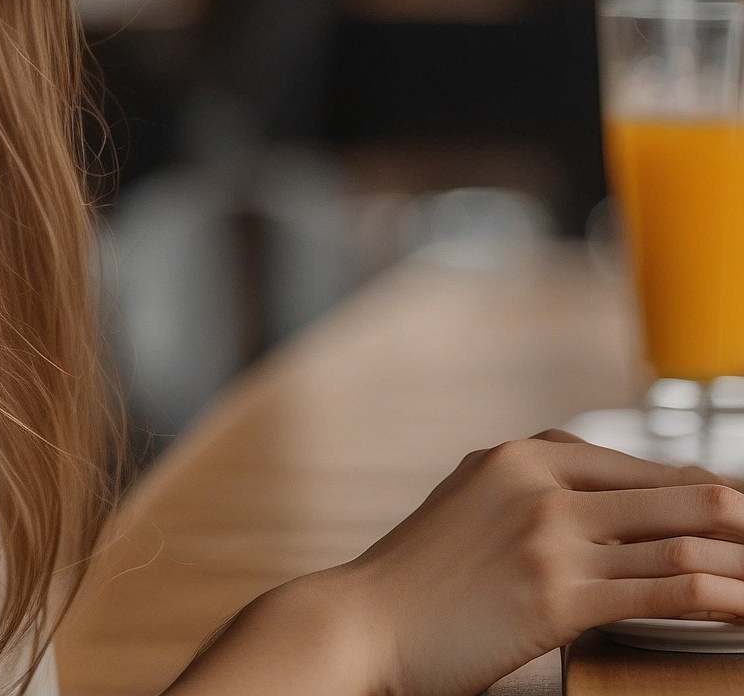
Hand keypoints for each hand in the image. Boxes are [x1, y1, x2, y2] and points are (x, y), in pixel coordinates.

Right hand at [164, 432, 743, 695]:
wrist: (367, 621)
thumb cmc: (419, 578)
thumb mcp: (472, 503)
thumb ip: (531, 488)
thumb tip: (599, 499)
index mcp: (522, 454)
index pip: (644, 464)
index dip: (706, 489)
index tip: (741, 515)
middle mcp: (542, 483)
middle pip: (678, 492)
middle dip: (742, 518)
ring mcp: (552, 536)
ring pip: (683, 538)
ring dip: (743, 559)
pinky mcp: (560, 596)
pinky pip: (666, 589)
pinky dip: (722, 596)